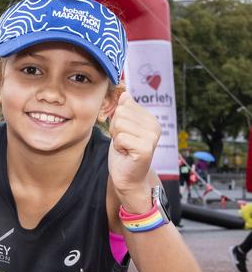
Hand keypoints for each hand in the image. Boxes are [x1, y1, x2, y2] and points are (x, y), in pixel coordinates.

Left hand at [108, 92, 160, 210]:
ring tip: (124, 148)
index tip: (124, 135)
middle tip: (123, 143)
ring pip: (119, 124)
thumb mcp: (122, 128)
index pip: (124, 105)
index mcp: (151, 119)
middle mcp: (155, 126)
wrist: (127, 178)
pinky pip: (120, 138)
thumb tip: (124, 93)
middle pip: (120, 113)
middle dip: (115, 129)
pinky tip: (125, 154)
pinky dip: (118, 147)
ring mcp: (152, 137)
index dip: (117, 121)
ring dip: (116, 138)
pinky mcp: (145, 148)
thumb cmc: (124, 153)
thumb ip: (125, 110)